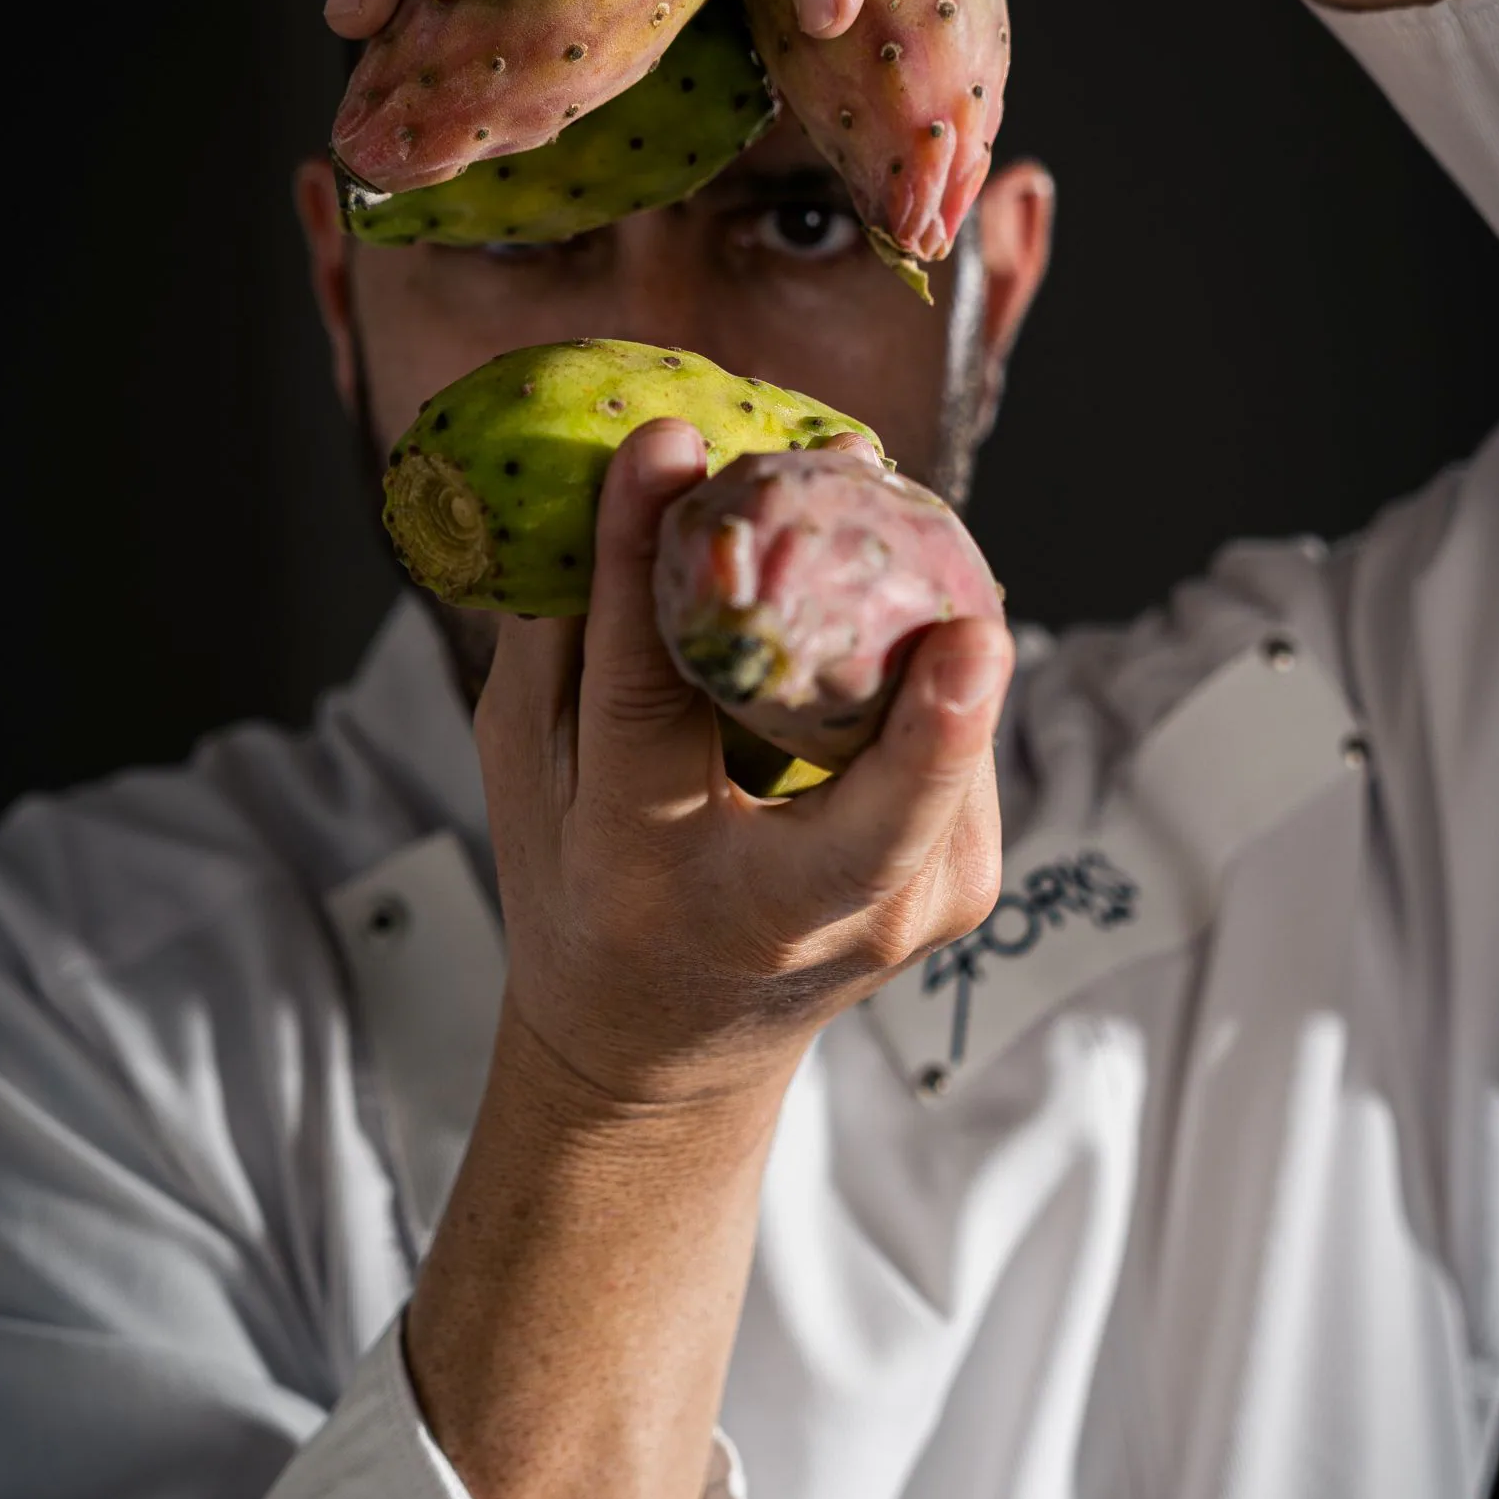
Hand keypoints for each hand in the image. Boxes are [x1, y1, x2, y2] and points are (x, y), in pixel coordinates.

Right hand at [473, 415, 1012, 1110]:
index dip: (652, 573)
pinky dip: (949, 665)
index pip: (650, 708)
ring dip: (943, 632)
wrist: (668, 1048)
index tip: (665, 451)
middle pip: (879, 811)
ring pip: (952, 757)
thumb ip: (562, 640)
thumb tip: (621, 472)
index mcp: (643, 876)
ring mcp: (898, 913)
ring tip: (887, 498)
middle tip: (953, 602)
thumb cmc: (582, 882)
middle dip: (935, 716)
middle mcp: (785, 913)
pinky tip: (914, 580)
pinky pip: (968, 748)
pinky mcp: (963, 888)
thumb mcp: (530, 772)